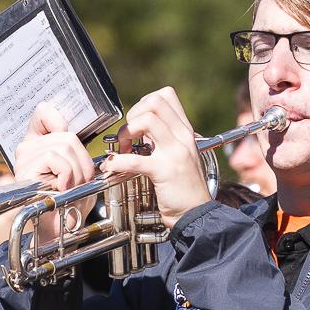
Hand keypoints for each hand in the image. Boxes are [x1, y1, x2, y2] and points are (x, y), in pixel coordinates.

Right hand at [11, 103, 97, 225]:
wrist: (61, 226)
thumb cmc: (71, 198)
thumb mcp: (77, 166)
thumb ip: (73, 146)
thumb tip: (76, 132)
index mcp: (38, 142)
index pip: (45, 111)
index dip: (61, 122)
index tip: (72, 145)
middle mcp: (26, 147)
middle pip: (68, 136)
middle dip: (82, 161)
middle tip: (78, 181)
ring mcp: (24, 158)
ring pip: (65, 146)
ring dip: (77, 171)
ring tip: (70, 187)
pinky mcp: (25, 170)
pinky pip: (57, 159)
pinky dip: (68, 176)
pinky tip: (61, 188)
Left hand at [102, 87, 210, 230]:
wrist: (197, 214)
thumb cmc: (184, 188)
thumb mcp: (179, 155)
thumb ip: (163, 138)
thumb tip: (141, 127)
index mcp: (185, 131)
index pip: (166, 96)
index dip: (144, 103)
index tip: (137, 122)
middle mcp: (182, 137)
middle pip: (155, 102)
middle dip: (133, 115)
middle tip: (129, 136)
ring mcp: (175, 153)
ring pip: (147, 120)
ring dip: (126, 132)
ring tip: (123, 150)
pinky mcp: (165, 171)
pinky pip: (134, 158)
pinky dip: (116, 162)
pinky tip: (112, 167)